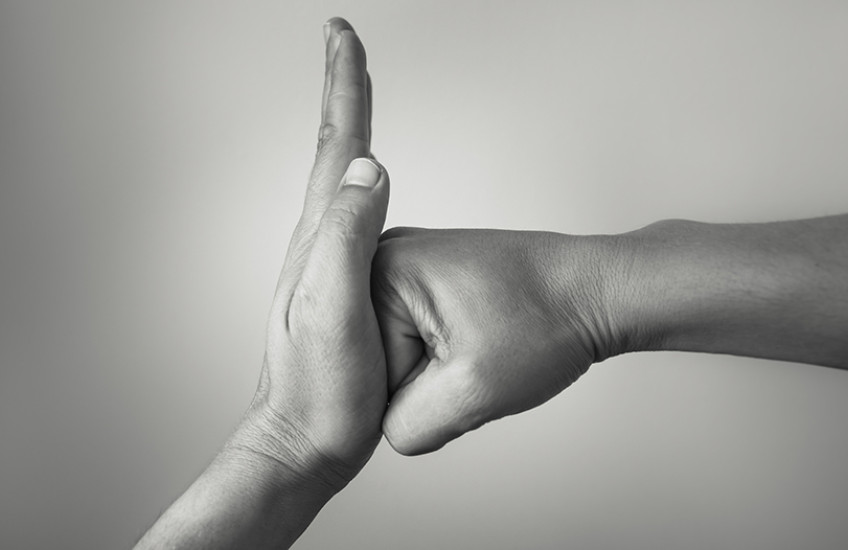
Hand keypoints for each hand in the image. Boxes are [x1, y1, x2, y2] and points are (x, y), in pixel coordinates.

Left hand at [235, 17, 387, 485]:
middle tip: (347, 46)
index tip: (344, 37)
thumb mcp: (332, 309)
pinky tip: (369, 186)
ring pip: (346, 182)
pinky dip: (363, 183)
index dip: (344, 89)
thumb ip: (346, 237)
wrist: (306, 441)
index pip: (335, 149)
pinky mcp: (351, 288)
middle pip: (336, 152)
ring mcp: (334, 264)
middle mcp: (322, 242)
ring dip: (350, 131)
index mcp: (321, 238)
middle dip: (345, 94)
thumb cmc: (321, 388)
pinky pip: (359, 219)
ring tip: (356, 93)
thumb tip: (368, 167)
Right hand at [372, 228, 618, 454]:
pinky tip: (479, 337)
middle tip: (474, 360)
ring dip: (437, 367)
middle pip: (375, 359)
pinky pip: (416, 335)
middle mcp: (383, 256)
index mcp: (379, 271)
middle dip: (424, 379)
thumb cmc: (548, 321)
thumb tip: (383, 427)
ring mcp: (407, 263)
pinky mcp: (428, 275)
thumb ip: (406, 426)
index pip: (362, 374)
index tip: (460, 372)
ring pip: (398, 351)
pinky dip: (446, 350)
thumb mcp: (471, 391)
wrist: (597, 289)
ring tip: (480, 345)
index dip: (415, 392)